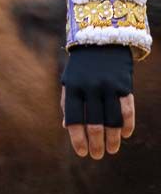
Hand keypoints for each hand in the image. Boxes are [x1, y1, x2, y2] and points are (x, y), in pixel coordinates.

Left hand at [61, 44, 134, 158]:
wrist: (100, 38)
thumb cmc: (82, 66)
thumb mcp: (70, 80)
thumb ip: (68, 103)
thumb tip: (67, 128)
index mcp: (72, 87)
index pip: (73, 119)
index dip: (77, 139)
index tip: (82, 153)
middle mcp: (89, 87)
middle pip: (94, 124)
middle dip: (96, 144)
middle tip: (98, 155)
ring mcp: (107, 85)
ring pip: (112, 121)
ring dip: (112, 139)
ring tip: (111, 149)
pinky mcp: (123, 84)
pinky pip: (127, 110)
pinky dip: (127, 125)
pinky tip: (124, 135)